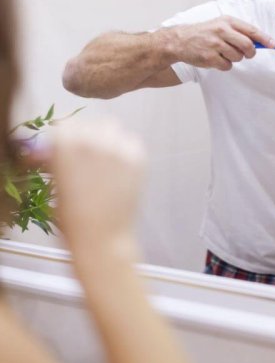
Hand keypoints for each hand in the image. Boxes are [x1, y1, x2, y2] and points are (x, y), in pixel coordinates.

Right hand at [47, 119, 145, 248]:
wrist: (101, 238)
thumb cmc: (72, 217)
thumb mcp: (55, 183)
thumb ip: (55, 159)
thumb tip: (49, 148)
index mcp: (64, 144)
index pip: (65, 125)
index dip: (65, 138)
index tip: (65, 148)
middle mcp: (91, 139)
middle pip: (89, 124)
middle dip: (86, 137)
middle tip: (86, 157)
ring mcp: (118, 148)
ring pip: (112, 128)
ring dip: (107, 139)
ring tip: (105, 160)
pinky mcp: (138, 158)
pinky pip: (132, 141)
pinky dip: (126, 149)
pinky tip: (121, 167)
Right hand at [163, 15, 274, 70]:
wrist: (181, 41)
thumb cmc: (205, 34)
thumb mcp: (221, 25)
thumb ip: (239, 32)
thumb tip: (260, 43)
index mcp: (227, 21)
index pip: (251, 30)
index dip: (265, 39)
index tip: (274, 46)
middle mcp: (222, 31)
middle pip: (247, 46)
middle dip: (250, 52)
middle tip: (246, 54)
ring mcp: (215, 45)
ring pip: (238, 57)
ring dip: (234, 59)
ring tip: (223, 53)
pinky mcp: (210, 58)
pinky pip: (227, 66)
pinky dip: (224, 65)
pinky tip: (216, 59)